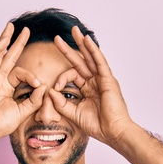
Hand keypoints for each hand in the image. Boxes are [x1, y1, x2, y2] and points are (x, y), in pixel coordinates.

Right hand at [0, 23, 46, 143]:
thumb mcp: (23, 111)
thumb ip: (34, 99)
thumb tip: (44, 85)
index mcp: (6, 89)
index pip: (20, 74)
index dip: (31, 77)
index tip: (38, 85)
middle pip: (9, 57)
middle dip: (17, 43)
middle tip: (25, 31)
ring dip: (6, 39)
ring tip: (12, 26)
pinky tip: (4, 39)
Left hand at [49, 26, 134, 147]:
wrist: (112, 132)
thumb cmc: (98, 125)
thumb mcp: (74, 113)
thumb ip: (61, 103)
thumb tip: (50, 91)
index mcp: (88, 89)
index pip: (72, 76)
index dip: (61, 79)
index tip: (55, 88)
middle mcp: (95, 82)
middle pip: (80, 61)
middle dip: (69, 49)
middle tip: (57, 38)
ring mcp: (102, 79)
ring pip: (90, 57)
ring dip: (81, 44)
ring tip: (74, 31)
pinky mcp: (108, 80)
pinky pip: (100, 62)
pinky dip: (93, 50)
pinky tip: (87, 41)